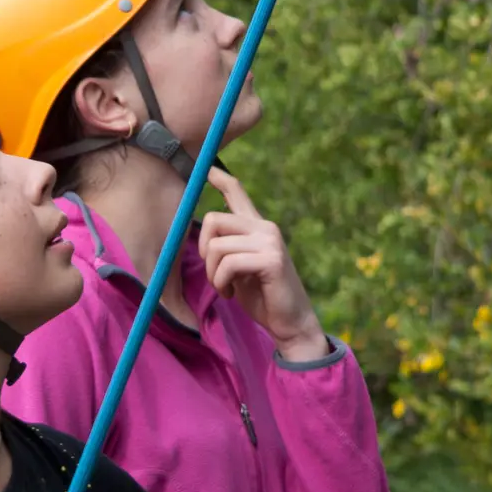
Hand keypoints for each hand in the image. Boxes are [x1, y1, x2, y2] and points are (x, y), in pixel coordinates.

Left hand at [200, 166, 328, 361]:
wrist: (289, 322)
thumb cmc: (261, 296)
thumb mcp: (239, 267)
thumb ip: (227, 248)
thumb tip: (206, 237)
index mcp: (257, 227)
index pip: (237, 193)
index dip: (220, 179)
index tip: (208, 169)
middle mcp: (265, 227)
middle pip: (213, 220)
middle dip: (202, 250)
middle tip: (215, 273)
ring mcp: (269, 241)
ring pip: (216, 246)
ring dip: (213, 274)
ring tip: (226, 287)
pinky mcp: (271, 259)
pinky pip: (228, 264)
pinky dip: (222, 283)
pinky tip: (232, 293)